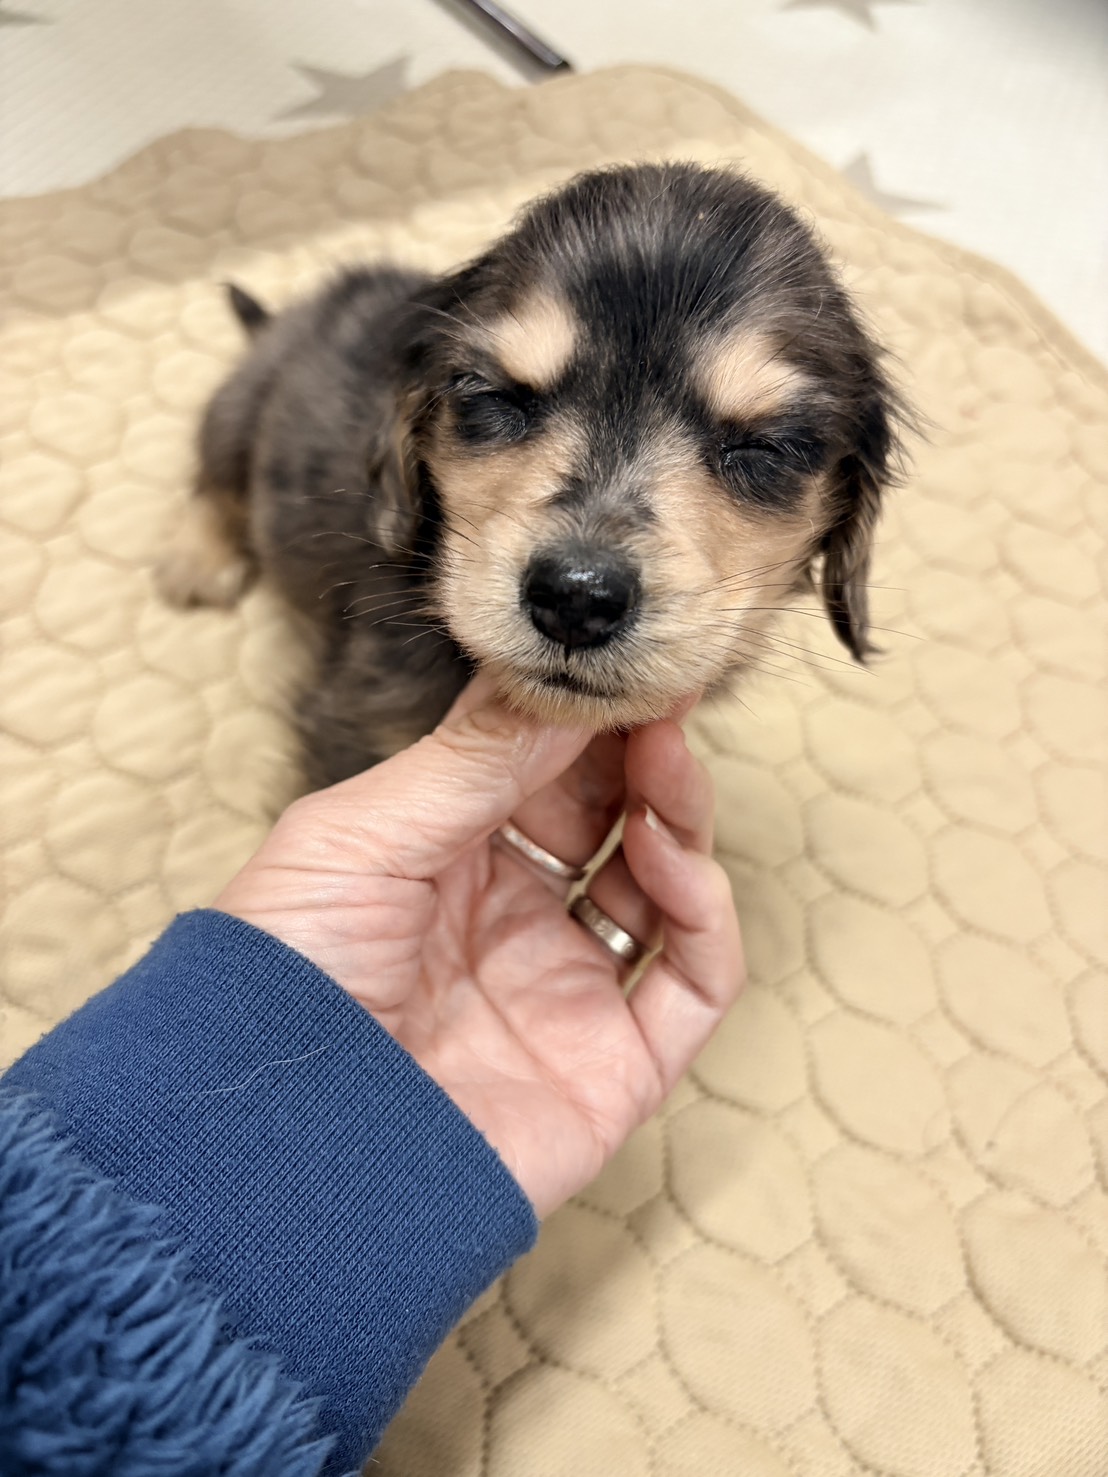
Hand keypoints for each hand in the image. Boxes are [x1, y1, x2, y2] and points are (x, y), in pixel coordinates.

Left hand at [215, 676, 743, 1216]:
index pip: (538, 772)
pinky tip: (669, 857)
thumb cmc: (281, 977)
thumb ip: (471, 761)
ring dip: (678, 816)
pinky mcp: (615, 1068)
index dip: (583, 716)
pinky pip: (695, 983)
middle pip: (608, 820)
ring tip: (665, 762)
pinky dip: (706, 914)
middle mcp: (510, 922)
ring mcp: (565, 993)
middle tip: (660, 696)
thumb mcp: (358, 835)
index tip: (622, 661)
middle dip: (639, 752)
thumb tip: (560, 679)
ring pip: (662, 891)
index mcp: (442, 864)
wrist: (273, 1146)